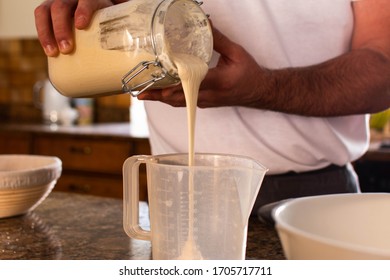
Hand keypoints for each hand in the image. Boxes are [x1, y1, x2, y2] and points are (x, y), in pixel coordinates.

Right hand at [34, 0, 126, 56]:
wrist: (98, 12)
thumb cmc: (110, 21)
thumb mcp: (117, 20)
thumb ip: (126, 30)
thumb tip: (138, 56)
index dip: (83, 10)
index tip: (81, 25)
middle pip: (63, 6)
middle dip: (62, 28)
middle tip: (67, 49)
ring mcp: (59, 2)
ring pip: (47, 10)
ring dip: (48, 33)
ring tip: (53, 53)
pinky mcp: (49, 10)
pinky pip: (41, 17)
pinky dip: (42, 34)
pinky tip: (48, 51)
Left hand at [138, 27, 266, 107]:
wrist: (259, 92)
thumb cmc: (249, 73)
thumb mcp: (236, 53)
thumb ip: (218, 39)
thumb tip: (204, 23)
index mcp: (219, 81)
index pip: (192, 82)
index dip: (173, 81)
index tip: (157, 78)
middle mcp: (209, 95)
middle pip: (179, 97)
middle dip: (158, 94)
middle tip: (140, 91)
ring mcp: (205, 101)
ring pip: (179, 103)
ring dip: (160, 99)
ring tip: (143, 94)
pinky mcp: (204, 103)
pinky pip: (183, 103)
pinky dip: (169, 99)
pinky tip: (158, 94)